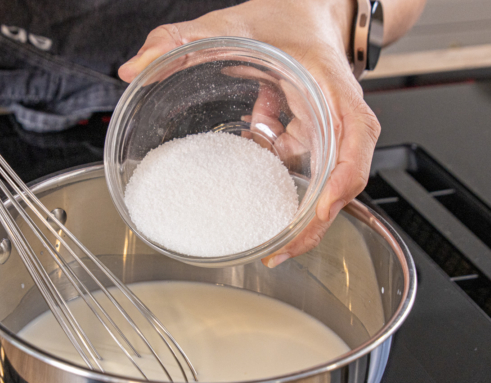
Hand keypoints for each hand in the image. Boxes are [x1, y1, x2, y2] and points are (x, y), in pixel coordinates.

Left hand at [119, 0, 381, 265]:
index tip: (319, 208)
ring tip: (264, 246)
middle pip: (344, 179)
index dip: (342, 178)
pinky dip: (280, 190)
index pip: (357, 137)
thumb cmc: (285, 16)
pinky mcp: (314, 141)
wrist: (310, 12)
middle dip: (315, 221)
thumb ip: (181, 39)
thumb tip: (133, 68)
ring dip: (298, 216)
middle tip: (277, 251)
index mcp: (334, 85)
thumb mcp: (232, 21)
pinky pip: (305, 174)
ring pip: (326, 186)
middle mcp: (340, 115)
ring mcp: (330, 132)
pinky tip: (249, 196)